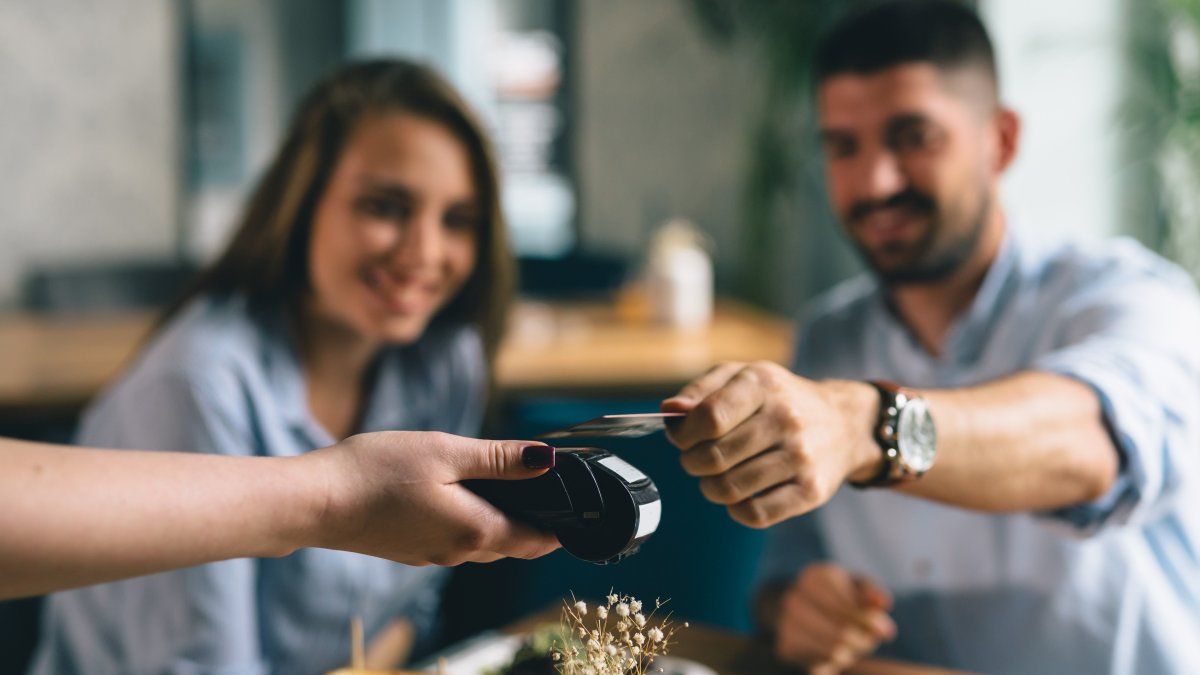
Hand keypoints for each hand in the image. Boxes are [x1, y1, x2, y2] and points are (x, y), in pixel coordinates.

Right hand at [305, 431, 559, 565]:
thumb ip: (499, 459)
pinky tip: (458, 496)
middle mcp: (458, 553)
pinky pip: (454, 541)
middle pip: (513, 544)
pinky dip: (469, 522)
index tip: (575, 503)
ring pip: (483, 543)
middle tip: (547, 489)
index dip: (560, 524)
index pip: (537, 540)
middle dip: (534, 521)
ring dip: (501, 521)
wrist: (315, 501)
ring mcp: (432, 555)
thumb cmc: (377, 472)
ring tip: (508, 487)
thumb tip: (547, 460)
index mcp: (476, 531)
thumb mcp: (445, 452)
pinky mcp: (410, 550)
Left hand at [662, 362, 879, 527]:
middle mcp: (786, 419)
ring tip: (717, 476)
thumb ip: (701, 390)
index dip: (683, 434)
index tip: (681, 438)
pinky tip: (741, 493)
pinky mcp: (811, 491)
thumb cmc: (779, 399)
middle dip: (692, 463)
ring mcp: (801, 457)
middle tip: (697, 459)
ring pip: (730, 489)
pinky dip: (737, 509)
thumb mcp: (743, 376)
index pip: (708, 417)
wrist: (843, 423)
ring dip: (710, 488)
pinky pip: (755, 514)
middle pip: (714, 457)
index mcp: (763, 384)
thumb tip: (670, 410)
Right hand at [773, 563, 895, 672]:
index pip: (846, 608)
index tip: (887, 632)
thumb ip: (870, 591)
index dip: (870, 623)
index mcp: (813, 577)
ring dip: (852, 652)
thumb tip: (884, 603)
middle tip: (872, 641)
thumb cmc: (835, 593)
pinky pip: (821, 664)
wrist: (794, 604)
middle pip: (842, 633)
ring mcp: (785, 624)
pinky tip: (839, 650)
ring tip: (856, 644)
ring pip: (834, 652)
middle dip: (864, 641)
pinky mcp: (785, 647)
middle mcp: (793, 599)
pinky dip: (836, 661)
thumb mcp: (854, 584)